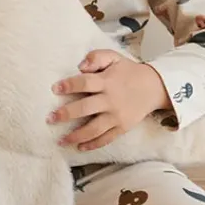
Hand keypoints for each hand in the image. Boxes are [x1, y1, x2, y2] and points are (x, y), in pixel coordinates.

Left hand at [50, 50, 170, 151]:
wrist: (154, 87)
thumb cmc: (129, 72)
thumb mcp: (114, 58)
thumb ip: (96, 57)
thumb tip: (80, 67)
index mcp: (107, 82)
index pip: (85, 83)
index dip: (69, 85)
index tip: (55, 89)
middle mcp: (111, 100)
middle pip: (85, 108)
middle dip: (66, 114)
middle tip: (50, 119)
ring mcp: (117, 116)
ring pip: (94, 129)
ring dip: (76, 136)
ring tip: (61, 141)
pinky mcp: (122, 127)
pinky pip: (106, 139)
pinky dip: (93, 144)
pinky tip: (80, 147)